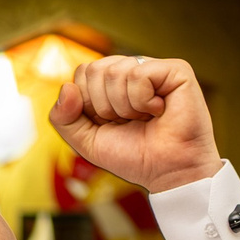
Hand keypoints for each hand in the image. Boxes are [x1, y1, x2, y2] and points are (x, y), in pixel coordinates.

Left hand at [50, 56, 222, 194]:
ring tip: (144, 118)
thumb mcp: (86, 142)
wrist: (167, 171)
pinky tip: (158, 110)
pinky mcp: (175, 70)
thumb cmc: (133, 156)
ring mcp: (154, 67)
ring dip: (124, 107)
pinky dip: (142, 101)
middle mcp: (132, 69)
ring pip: (114, 72)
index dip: (88, 104)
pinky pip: (138, 75)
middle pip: (94, 70)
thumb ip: (64, 119)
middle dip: (104, 106)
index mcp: (112, 82)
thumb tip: (66, 87)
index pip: (82, 73)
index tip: (110, 123)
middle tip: (128, 121)